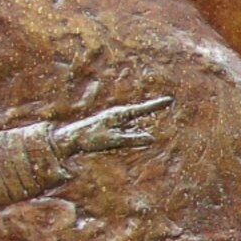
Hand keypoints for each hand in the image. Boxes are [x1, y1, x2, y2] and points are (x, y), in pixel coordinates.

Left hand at [49, 96, 169, 161]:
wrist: (71, 138)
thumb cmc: (91, 138)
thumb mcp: (114, 140)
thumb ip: (133, 139)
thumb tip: (152, 138)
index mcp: (119, 114)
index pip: (142, 109)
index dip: (156, 105)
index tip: (169, 99)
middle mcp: (117, 114)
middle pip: (139, 110)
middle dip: (153, 106)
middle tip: (168, 101)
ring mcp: (113, 118)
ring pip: (133, 116)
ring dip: (145, 112)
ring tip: (159, 107)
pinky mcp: (109, 124)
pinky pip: (127, 122)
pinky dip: (136, 121)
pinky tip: (139, 122)